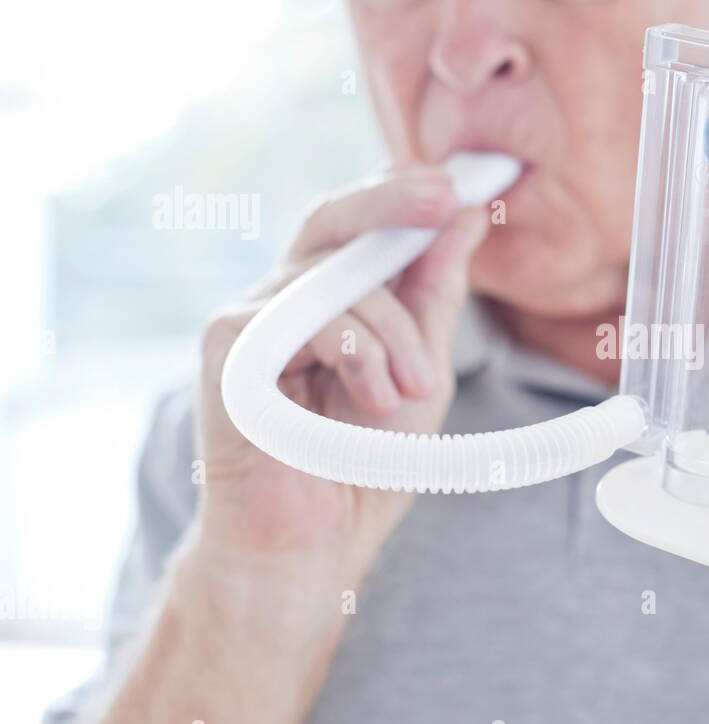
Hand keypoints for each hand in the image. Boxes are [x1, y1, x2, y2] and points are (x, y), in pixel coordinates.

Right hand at [193, 165, 487, 585]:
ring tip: (412, 392)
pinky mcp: (229, 345)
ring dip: (396, 336)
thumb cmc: (364, 464)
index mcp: (325, 304)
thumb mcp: (421, 368)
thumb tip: (465, 220)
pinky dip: (359, 352)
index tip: (459, 182)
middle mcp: (283, 302)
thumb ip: (434, 297)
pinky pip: (310, 315)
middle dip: (393, 204)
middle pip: (330, 221)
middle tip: (446, 198)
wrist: (316, 541)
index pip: (356, 228)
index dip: (401, 197)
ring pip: (339, 281)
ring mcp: (250, 319)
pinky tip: (372, 398)